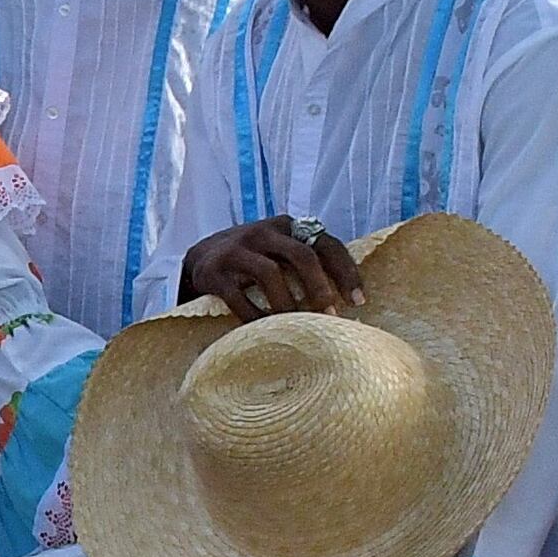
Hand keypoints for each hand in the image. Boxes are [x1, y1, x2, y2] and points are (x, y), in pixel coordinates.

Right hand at [180, 216, 362, 321]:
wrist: (199, 258)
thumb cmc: (253, 259)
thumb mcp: (280, 250)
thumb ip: (305, 261)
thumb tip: (345, 299)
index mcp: (287, 226)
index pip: (326, 243)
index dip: (346, 272)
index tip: (358, 301)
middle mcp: (264, 232)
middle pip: (301, 255)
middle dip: (319, 287)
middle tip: (330, 315)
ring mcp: (237, 249)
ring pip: (270, 273)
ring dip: (288, 304)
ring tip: (298, 325)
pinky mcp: (215, 271)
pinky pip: (238, 296)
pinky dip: (255, 316)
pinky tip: (264, 330)